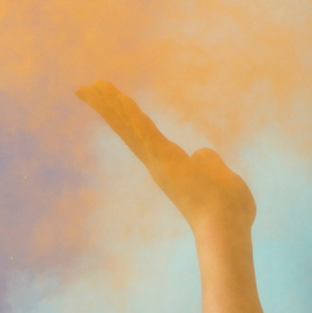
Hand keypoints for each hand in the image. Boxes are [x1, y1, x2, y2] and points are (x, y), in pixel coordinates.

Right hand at [79, 83, 256, 237]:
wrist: (227, 226)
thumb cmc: (228, 209)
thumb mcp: (222, 178)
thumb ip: (211, 164)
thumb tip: (203, 155)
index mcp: (170, 166)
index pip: (142, 136)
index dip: (125, 119)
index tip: (112, 103)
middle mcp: (158, 163)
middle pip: (126, 128)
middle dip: (105, 107)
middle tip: (83, 89)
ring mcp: (160, 161)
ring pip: (130, 127)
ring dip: (111, 105)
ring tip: (92, 86)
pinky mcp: (166, 159)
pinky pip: (147, 131)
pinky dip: (133, 115)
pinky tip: (120, 98)